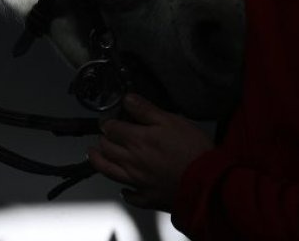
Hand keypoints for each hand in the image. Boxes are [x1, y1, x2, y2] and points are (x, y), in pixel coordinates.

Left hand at [87, 93, 214, 211]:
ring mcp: (138, 181)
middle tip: (102, 136)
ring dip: (99, 162)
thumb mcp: (171, 120)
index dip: (107, 122)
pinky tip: (124, 189)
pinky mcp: (148, 198)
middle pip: (107, 149)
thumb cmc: (192, 149)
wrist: (205, 182)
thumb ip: (146, 110)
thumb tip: (127, 99)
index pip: (112, 129)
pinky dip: (125, 191)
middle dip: (102, 140)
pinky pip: (131, 196)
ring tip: (93, 155)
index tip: (107, 120)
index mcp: (138, 140)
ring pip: (110, 171)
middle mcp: (132, 161)